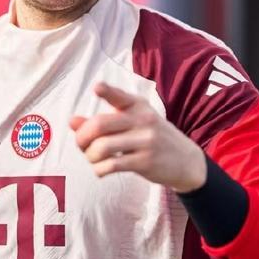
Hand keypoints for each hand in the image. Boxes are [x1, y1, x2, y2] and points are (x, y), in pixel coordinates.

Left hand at [69, 82, 206, 192]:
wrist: (186, 161)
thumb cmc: (151, 138)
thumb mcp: (133, 123)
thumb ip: (103, 121)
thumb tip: (72, 121)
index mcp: (138, 106)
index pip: (120, 96)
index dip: (107, 91)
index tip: (97, 88)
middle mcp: (142, 120)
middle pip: (100, 124)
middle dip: (82, 137)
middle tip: (81, 145)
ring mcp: (145, 141)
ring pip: (102, 147)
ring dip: (90, 156)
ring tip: (93, 159)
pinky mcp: (145, 162)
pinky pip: (112, 165)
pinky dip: (99, 169)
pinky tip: (100, 170)